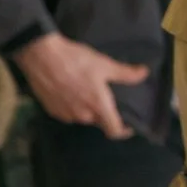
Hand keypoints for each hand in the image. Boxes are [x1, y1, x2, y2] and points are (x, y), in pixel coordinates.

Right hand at [15, 33, 145, 139]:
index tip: (130, 125)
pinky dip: (72, 105)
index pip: (114, 131)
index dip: (125, 131)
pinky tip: (71, 90)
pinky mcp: (51, 110)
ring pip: (82, 117)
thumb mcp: (104, 64)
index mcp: (98, 107)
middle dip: (104, 113)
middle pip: (99, 121)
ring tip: (87, 91)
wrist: (41, 56)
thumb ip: (126, 73)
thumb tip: (144, 73)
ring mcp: (65, 115)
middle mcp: (82, 116)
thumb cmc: (76, 60)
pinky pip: (68, 113)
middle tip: (106, 97)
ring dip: (87, 109)